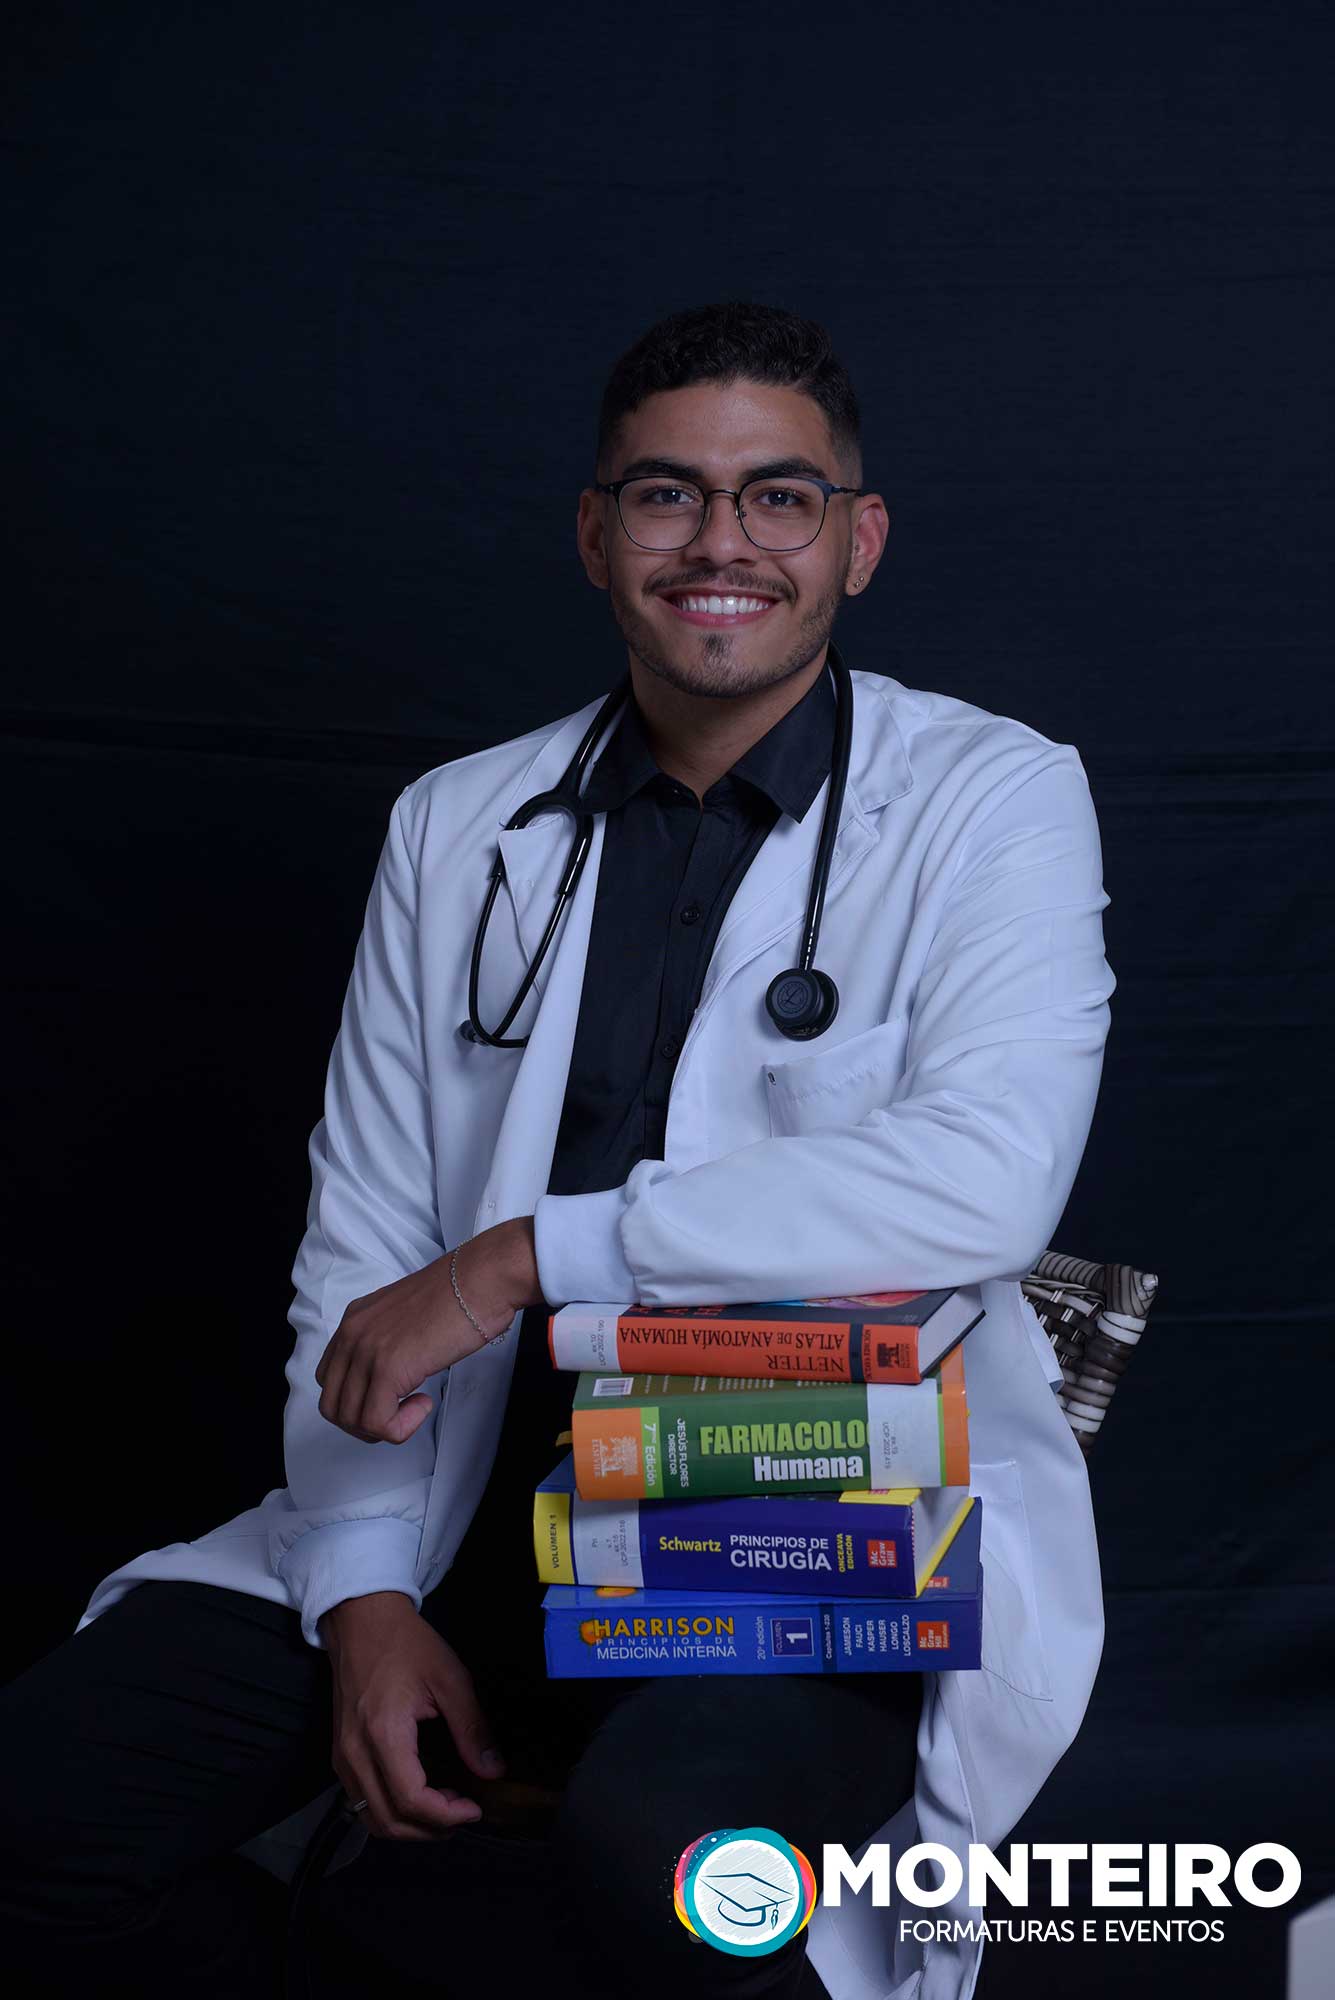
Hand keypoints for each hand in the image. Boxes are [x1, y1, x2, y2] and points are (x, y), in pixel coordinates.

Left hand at [314, 1217, 541, 1443]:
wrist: (480, 1281)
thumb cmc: (459, 1295)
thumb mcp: (405, 1315)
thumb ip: (387, 1340)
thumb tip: (392, 1374)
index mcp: (354, 1320)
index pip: (329, 1378)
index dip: (356, 1400)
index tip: (388, 1398)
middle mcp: (352, 1334)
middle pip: (332, 1405)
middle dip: (364, 1423)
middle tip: (398, 1415)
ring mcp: (366, 1351)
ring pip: (351, 1419)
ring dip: (384, 1426)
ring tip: (416, 1406)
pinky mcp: (388, 1369)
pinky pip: (378, 1423)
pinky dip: (401, 1427)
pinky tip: (424, 1403)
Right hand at [322, 1592, 503, 1837]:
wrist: (362, 1620)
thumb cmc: (406, 1644)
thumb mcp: (449, 1677)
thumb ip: (472, 1727)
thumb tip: (493, 1770)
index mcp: (383, 1734)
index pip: (411, 1800)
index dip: (446, 1816)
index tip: (474, 1808)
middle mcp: (355, 1754)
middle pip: (389, 1821)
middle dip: (431, 1829)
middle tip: (464, 1813)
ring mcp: (343, 1757)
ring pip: (371, 1819)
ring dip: (410, 1827)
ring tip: (444, 1809)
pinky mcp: (340, 1755)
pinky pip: (362, 1801)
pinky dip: (391, 1812)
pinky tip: (419, 1796)